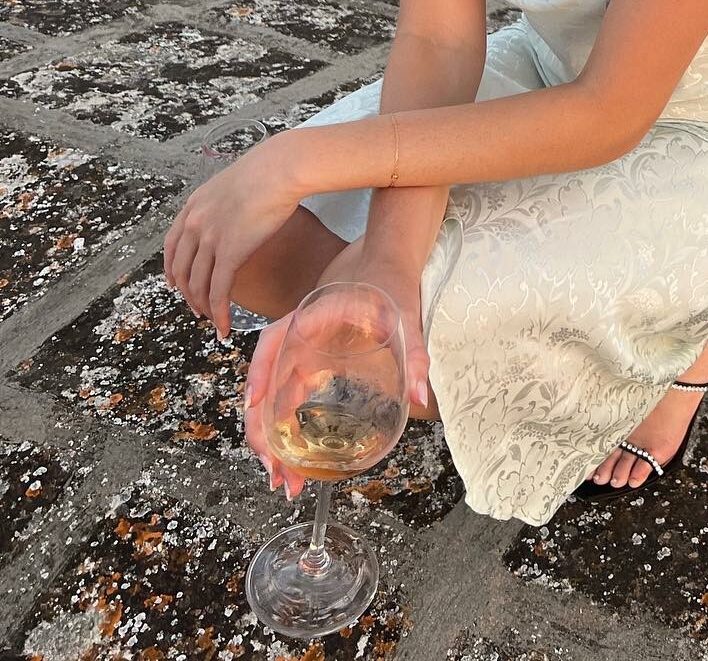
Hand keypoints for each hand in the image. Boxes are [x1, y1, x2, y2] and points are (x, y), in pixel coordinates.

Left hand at [162, 136, 301, 337]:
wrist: (280, 169)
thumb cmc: (269, 170)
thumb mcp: (233, 183)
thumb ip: (225, 202)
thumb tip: (235, 211)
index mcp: (194, 205)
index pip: (172, 245)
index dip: (172, 269)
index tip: (175, 283)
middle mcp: (195, 224)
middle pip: (182, 269)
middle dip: (188, 293)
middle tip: (196, 307)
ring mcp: (210, 239)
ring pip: (198, 284)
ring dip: (203, 306)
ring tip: (210, 319)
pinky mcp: (230, 253)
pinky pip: (219, 291)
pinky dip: (219, 313)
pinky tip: (224, 325)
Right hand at [242, 239, 431, 500]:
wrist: (388, 261)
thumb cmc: (390, 283)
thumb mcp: (404, 314)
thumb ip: (414, 353)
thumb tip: (422, 395)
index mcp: (311, 316)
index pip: (273, 342)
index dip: (259, 373)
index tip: (254, 405)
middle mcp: (297, 335)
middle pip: (265, 382)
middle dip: (263, 430)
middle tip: (277, 473)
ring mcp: (301, 349)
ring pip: (272, 395)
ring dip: (270, 437)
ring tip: (284, 479)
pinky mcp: (310, 360)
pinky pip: (287, 394)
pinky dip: (284, 425)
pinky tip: (293, 455)